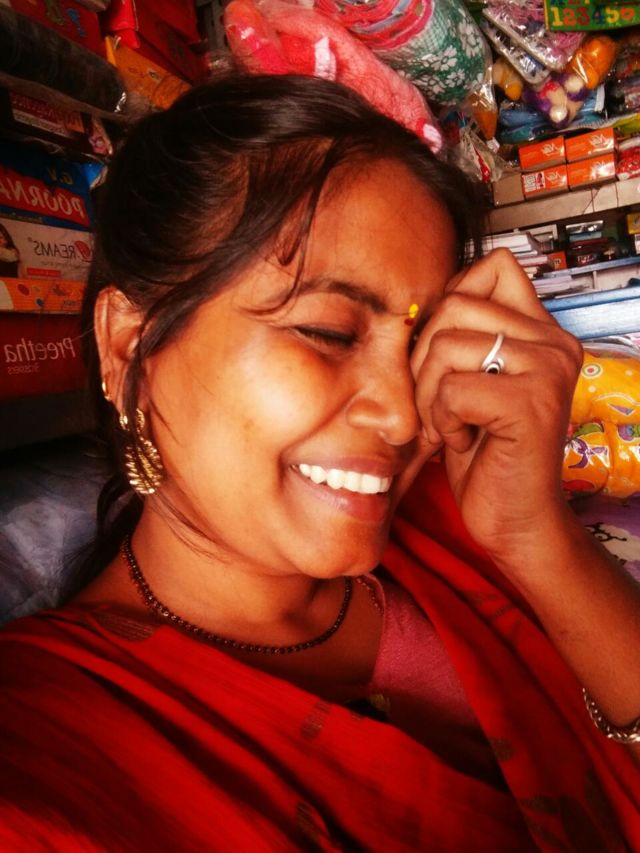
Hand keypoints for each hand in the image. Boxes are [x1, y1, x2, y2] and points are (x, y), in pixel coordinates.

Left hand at [411, 249, 582, 563]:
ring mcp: (548, 369)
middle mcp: (554, 343)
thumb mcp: (469, 384)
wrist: (514, 520)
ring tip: (452, 424)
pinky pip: (450, 389)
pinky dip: (442, 421)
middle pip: (453, 304)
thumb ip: (461, 336)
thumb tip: (419, 299)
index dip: (451, 301)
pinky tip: (465, 442)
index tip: (445, 356)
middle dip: (425, 360)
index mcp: (543, 332)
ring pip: (445, 345)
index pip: (493, 266)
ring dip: (430, 395)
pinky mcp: (530, 402)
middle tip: (439, 404)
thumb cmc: (486, 455)